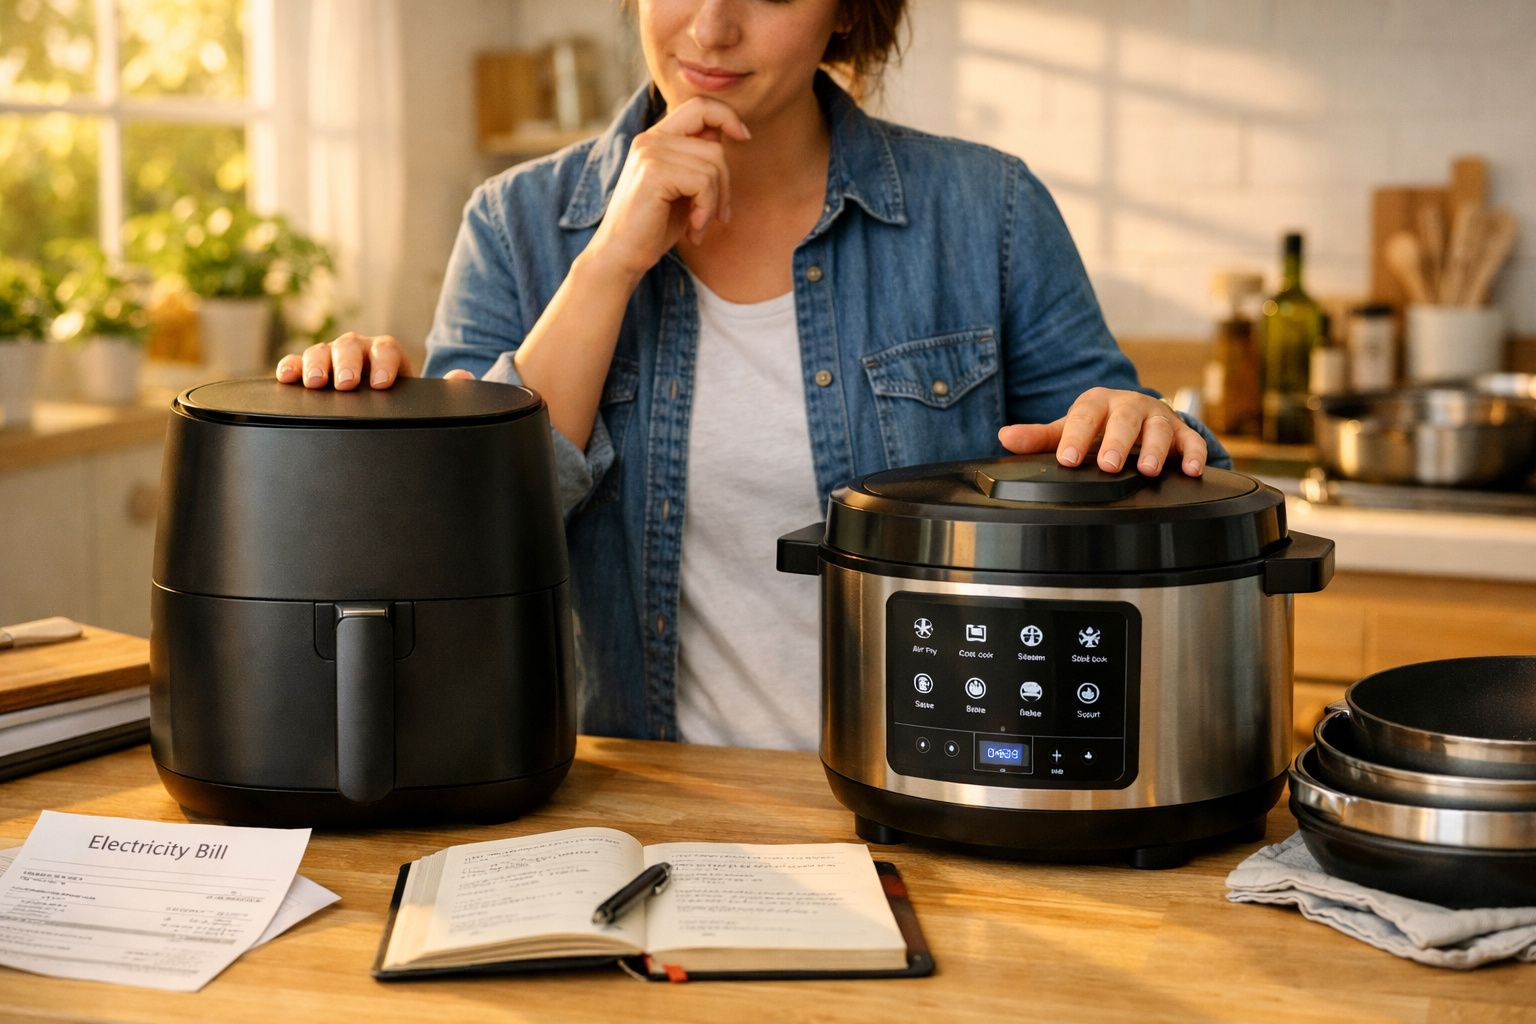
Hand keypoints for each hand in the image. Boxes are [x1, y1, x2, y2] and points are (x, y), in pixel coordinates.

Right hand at [274, 332, 474, 388]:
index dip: (384, 362)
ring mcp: (330, 359)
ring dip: (317, 363)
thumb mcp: (422, 400)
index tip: (383, 384)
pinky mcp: (307, 372)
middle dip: (347, 361)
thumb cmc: (399, 407)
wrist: (378, 415)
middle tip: (346, 383)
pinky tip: (286, 378)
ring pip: (321, 350)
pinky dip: (289, 367)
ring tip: (316, 383)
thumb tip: (464, 377)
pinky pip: (295, 364)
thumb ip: (444, 390)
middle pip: (350, 344)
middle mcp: (358, 351)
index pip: (386, 348)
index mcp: (387, 355)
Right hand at [584, 96, 751, 280]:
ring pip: (713, 165)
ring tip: (699, 226)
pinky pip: (704, 182)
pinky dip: (706, 209)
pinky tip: (693, 229)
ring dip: (715, 203)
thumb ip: (698, 160)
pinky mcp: (654, 172)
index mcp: (656, 139)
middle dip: (725, 185)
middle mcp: (650, 139)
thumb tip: (727, 134)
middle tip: (718, 216)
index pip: (699, 106)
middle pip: (714, 146)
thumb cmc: (653, 228)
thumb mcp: (682, 189)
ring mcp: (650, 153)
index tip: (744, 137)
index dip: (727, 116)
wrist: (620, 256)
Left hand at [998, 387, 1207, 476]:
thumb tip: (1004, 437)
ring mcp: (1157, 417)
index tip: (1068, 459)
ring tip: (1149, 470)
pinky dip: (1195, 454)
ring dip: (1156, 448)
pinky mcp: (1182, 431)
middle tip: (1109, 465)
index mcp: (1098, 403)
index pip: (1085, 416)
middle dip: (1118, 442)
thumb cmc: (1098, 426)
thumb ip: (1038, 437)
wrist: (1137, 415)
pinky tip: (1192, 470)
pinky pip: (1192, 440)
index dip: (1076, 437)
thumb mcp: (1069, 429)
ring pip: (1160, 429)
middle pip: (1124, 420)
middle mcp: (1129, 406)